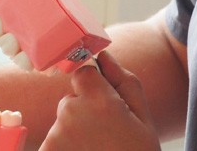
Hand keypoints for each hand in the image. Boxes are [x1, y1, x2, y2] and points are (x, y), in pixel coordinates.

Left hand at [39, 51, 160, 150]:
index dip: (94, 87)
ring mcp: (55, 135)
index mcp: (98, 98)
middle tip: (106, 136)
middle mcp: (70, 112)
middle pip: (70, 99)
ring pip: (62, 123)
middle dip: (84, 112)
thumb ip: (123, 80)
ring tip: (97, 149)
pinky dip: (65, 148)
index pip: (82, 73)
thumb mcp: (143, 117)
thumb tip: (104, 56)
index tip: (103, 104)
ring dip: (75, 133)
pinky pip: (53, 142)